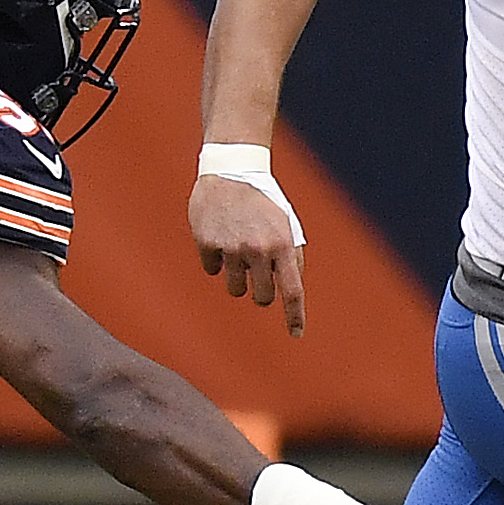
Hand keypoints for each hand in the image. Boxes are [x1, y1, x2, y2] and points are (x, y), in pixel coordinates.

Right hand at [191, 174, 307, 336]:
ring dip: (237, 277)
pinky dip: (216, 259)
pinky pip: (212, 269)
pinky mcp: (207, 243)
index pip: (292, 289)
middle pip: (261, 297)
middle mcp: (258, 249)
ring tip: (237, 249)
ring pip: (234, 289)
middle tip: (257, 275)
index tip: (296, 334)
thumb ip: (290, 255)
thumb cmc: (263, 201)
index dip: (295, 315)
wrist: (230, 171)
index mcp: (282, 244)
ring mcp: (231, 247)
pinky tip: (219, 237)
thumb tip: (290, 289)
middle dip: (260, 292)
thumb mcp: (285, 223)